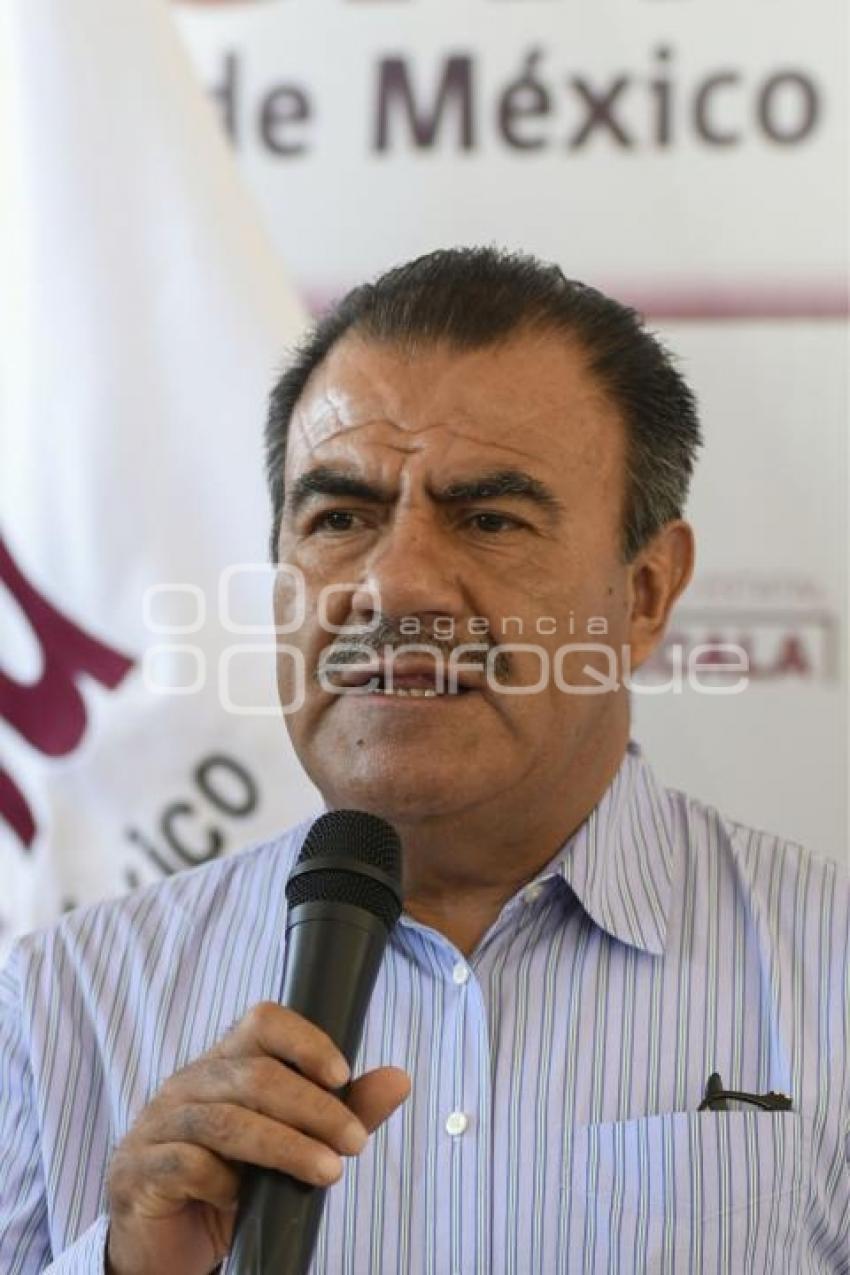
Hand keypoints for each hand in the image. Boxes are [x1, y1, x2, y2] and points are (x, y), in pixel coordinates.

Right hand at [105, 1002, 409, 1274]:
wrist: (165, 1244)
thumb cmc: (231, 1184)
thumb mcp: (290, 1147)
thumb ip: (340, 1113)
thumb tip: (399, 1079)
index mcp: (223, 1064)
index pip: (263, 1021)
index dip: (306, 1040)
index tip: (343, 1075)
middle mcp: (188, 1084)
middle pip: (255, 1074)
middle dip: (314, 1108)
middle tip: (355, 1143)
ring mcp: (158, 1125)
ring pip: (228, 1120)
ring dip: (287, 1146)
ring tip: (330, 1173)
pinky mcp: (140, 1171)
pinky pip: (189, 1166)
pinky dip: (227, 1184)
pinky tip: (244, 1203)